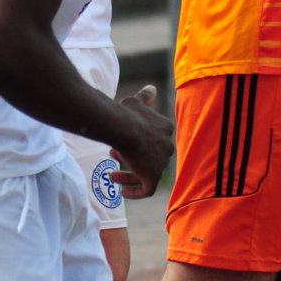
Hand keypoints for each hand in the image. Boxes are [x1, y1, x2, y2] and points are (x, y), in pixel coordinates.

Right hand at [109, 85, 174, 199]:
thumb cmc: (127, 114)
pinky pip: (146, 189)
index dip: (136, 140)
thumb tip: (151, 89)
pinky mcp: (154, 178)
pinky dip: (135, 192)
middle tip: (114, 154)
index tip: (120, 141)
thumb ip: (145, 97)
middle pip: (150, 156)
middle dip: (132, 156)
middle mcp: (167, 146)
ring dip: (129, 174)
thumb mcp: (136, 102)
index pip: (153, 138)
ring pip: (146, 172)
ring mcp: (161, 163)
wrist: (124, 128)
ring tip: (113, 175)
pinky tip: (122, 191)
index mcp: (165, 128)